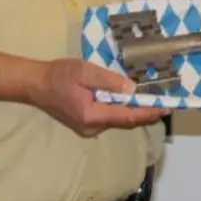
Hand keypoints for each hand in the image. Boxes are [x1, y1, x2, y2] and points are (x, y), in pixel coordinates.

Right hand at [32, 58, 169, 137]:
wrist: (35, 84)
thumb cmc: (58, 75)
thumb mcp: (85, 71)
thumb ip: (109, 81)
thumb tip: (132, 89)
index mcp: (92, 115)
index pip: (127, 116)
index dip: (148, 113)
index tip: (166, 109)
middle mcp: (92, 127)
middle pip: (124, 120)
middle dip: (144, 112)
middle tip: (163, 102)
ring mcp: (88, 128)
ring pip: (117, 119)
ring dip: (132, 109)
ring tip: (150, 98)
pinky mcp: (85, 123)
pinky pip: (108, 117)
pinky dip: (120, 109)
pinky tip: (127, 99)